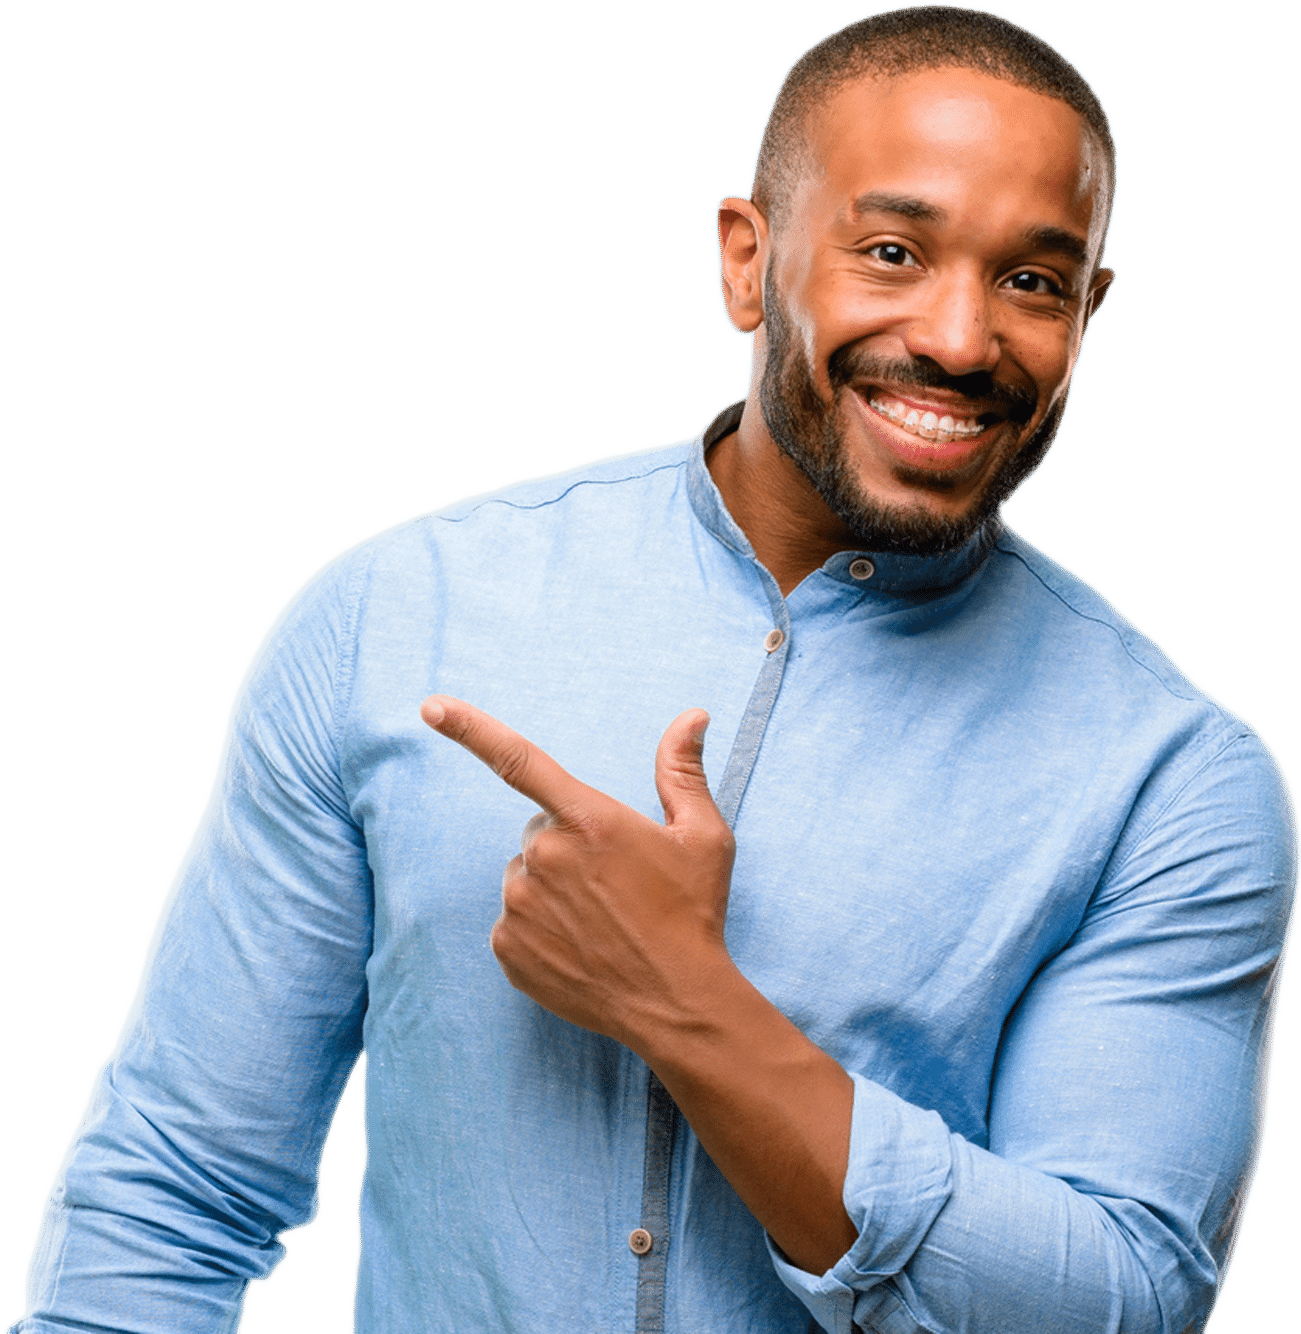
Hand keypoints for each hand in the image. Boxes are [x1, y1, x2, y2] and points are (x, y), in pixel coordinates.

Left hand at [420, 696, 736, 1047]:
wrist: (676, 1003)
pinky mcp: (507, 948)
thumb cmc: (693, 914)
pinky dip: (540, 928)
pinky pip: (514, 920)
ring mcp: (520, 905)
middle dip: (567, 845)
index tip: (431, 706)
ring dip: (552, 887)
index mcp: (588, 820)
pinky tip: (580, 945)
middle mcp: (545, 857)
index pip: (518, 759)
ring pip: (525, 876)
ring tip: (600, 918)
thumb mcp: (701, 835)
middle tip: (612, 880)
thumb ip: (682, 770)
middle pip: (538, 830)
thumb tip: (692, 716)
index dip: (470, 728)